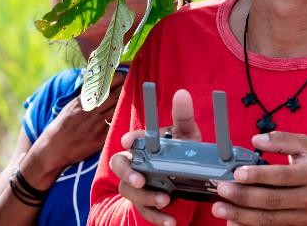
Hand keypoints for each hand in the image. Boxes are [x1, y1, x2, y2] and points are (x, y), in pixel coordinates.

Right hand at [24, 72, 126, 185]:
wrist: (53, 148)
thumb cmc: (62, 126)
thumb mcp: (71, 106)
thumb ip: (84, 96)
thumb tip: (95, 83)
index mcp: (83, 101)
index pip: (103, 87)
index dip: (116, 80)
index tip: (124, 75)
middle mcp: (90, 111)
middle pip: (114, 97)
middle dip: (125, 89)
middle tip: (134, 83)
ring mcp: (95, 125)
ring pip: (116, 110)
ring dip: (126, 104)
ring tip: (135, 98)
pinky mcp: (99, 139)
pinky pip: (114, 128)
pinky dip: (122, 122)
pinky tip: (128, 117)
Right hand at [108, 89, 201, 225]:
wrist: (187, 182)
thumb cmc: (183, 153)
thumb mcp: (187, 137)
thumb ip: (183, 118)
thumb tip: (182, 93)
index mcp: (144, 145)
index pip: (130, 140)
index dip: (129, 140)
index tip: (128, 141)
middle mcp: (135, 163)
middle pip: (119, 165)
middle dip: (127, 173)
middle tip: (140, 179)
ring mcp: (137, 184)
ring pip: (130, 191)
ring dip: (146, 197)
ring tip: (165, 200)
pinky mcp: (144, 203)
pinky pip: (144, 212)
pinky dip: (157, 217)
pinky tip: (171, 220)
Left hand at [212, 132, 306, 225]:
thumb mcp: (306, 146)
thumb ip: (282, 139)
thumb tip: (256, 140)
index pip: (282, 176)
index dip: (258, 176)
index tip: (238, 173)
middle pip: (273, 200)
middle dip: (244, 197)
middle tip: (222, 190)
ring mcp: (305, 217)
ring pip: (270, 219)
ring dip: (242, 215)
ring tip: (221, 208)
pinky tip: (234, 222)